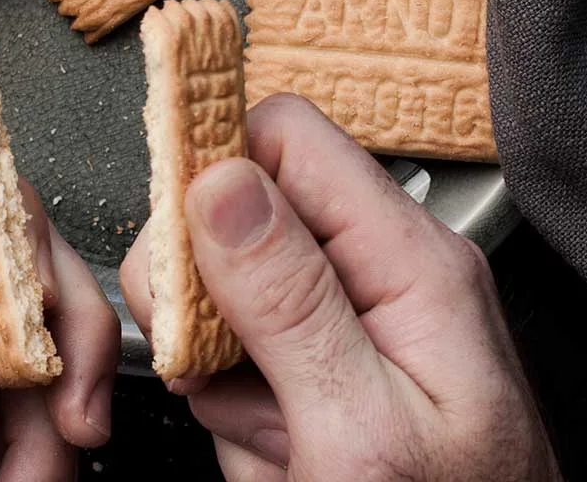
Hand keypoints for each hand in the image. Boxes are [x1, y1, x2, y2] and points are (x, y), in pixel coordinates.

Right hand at [120, 94, 559, 481]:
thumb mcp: (359, 429)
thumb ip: (290, 299)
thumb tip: (223, 180)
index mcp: (412, 263)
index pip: (288, 137)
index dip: (213, 172)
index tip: (174, 251)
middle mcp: (389, 276)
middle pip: (242, 217)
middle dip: (206, 303)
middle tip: (216, 371)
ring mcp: (359, 325)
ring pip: (230, 303)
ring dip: (227, 382)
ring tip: (280, 443)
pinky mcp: (335, 372)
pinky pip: (247, 364)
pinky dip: (244, 419)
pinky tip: (288, 458)